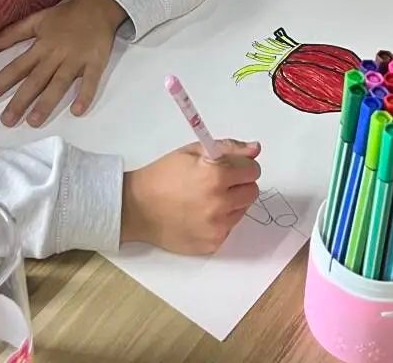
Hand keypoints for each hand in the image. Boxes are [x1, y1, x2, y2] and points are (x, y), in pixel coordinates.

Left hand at [0, 0, 124, 126]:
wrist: (98, 5)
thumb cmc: (66, 15)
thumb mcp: (37, 20)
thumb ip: (13, 33)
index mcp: (40, 46)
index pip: (15, 68)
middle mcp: (56, 54)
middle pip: (35, 80)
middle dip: (20, 101)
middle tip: (7, 121)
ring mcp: (76, 59)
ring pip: (59, 83)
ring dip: (46, 103)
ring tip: (34, 121)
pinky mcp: (96, 62)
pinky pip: (90, 81)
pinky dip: (85, 95)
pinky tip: (77, 111)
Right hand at [121, 141, 261, 253]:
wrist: (137, 208)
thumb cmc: (162, 176)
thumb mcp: (193, 151)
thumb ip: (229, 148)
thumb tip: (255, 149)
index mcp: (217, 175)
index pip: (252, 169)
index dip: (242, 165)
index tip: (231, 166)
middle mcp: (220, 202)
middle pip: (252, 191)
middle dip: (240, 183)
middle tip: (218, 182)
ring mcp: (217, 226)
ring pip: (242, 210)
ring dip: (232, 202)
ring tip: (206, 198)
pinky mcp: (213, 243)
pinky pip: (229, 227)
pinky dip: (221, 220)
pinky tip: (200, 213)